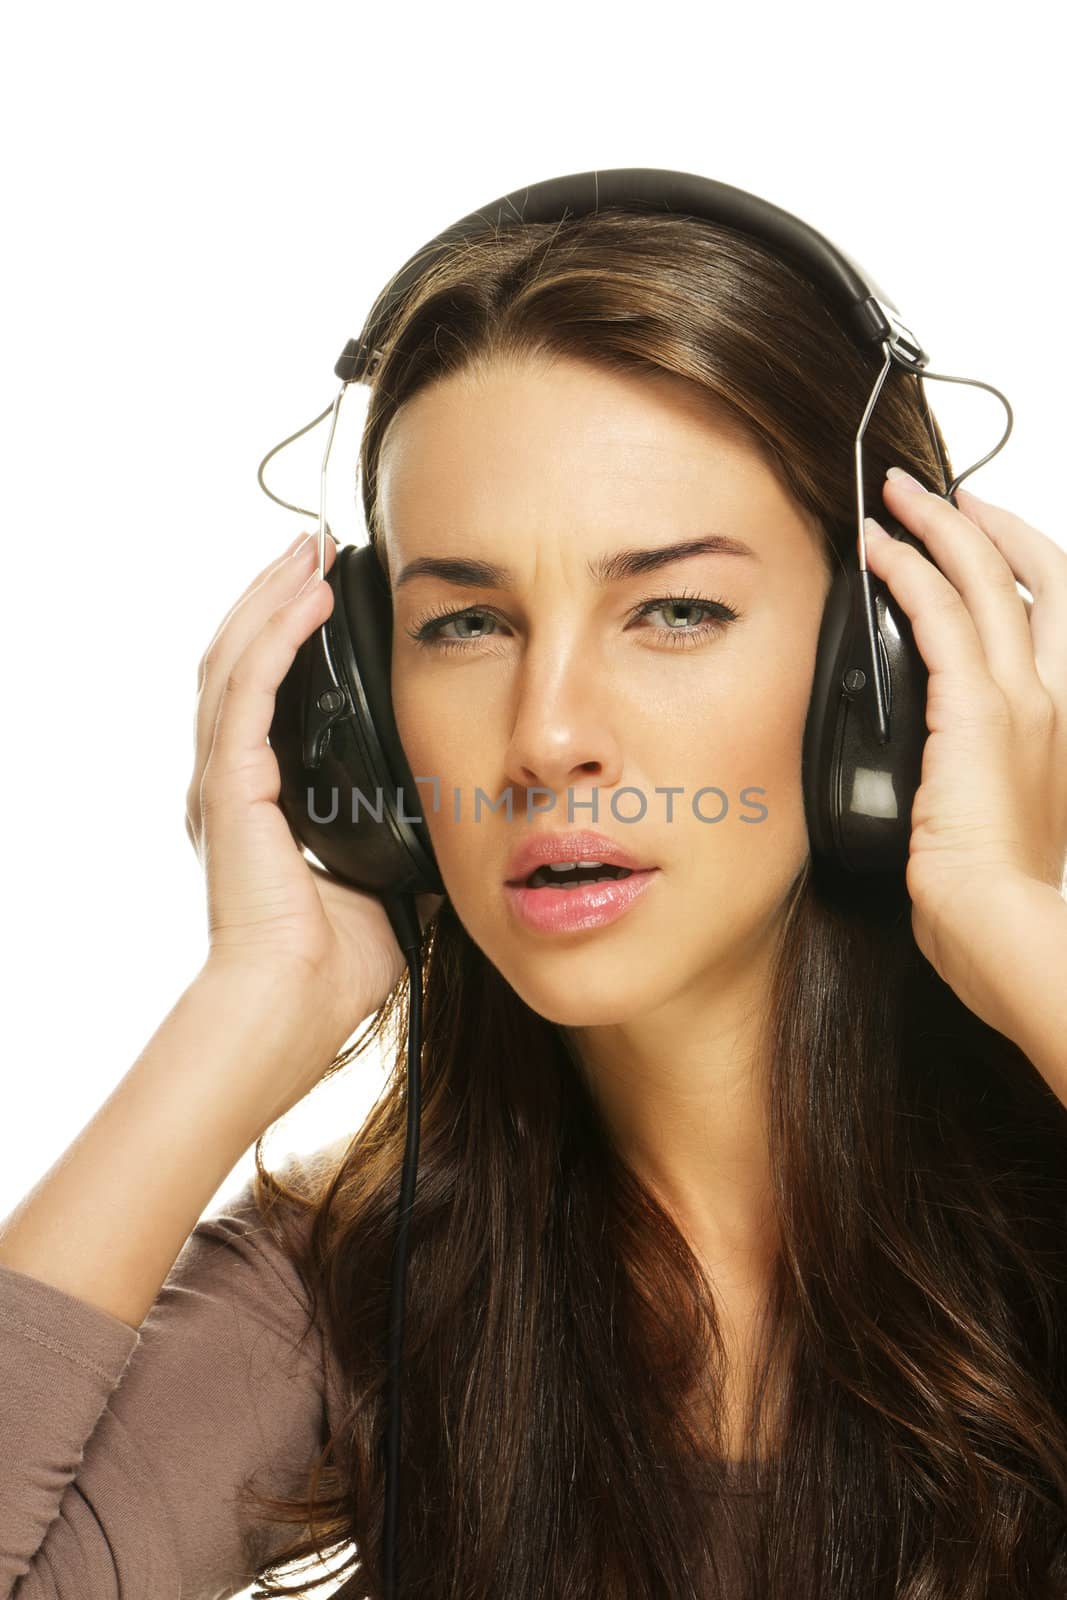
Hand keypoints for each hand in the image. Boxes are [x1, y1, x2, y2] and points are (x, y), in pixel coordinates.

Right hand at [186, 530, 444, 1057]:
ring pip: (236, 659)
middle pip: (241, 659)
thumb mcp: (389, 875)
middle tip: (314, 547)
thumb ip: (411, 834)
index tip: (328, 593)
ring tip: (310, 551)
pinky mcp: (229, 786)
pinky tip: (307, 596)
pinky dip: (276, 636)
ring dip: (273, 599)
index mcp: (263, 799)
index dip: (289, 636)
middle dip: (276, 597)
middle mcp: (231, 780)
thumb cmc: (336, 962)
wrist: (296, 1005)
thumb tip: (467, 809)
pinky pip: (248, 690)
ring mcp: (223, 780)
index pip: (266, 693)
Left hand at [863, 469, 1066, 1036]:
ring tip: (898, 498)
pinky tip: (878, 550)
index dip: (1022, 568)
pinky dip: (909, 570)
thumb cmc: (1000, 899)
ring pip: (987, 579)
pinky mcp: (977, 709)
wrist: (1004, 928)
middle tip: (945, 495)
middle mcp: (1058, 699)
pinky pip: (940, 614)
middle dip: (991, 524)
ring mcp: (1023, 700)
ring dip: (941, 526)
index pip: (1056, 619)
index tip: (983, 542)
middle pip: (1040, 577)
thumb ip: (982, 775)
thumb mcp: (1003, 821)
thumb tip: (937, 763)